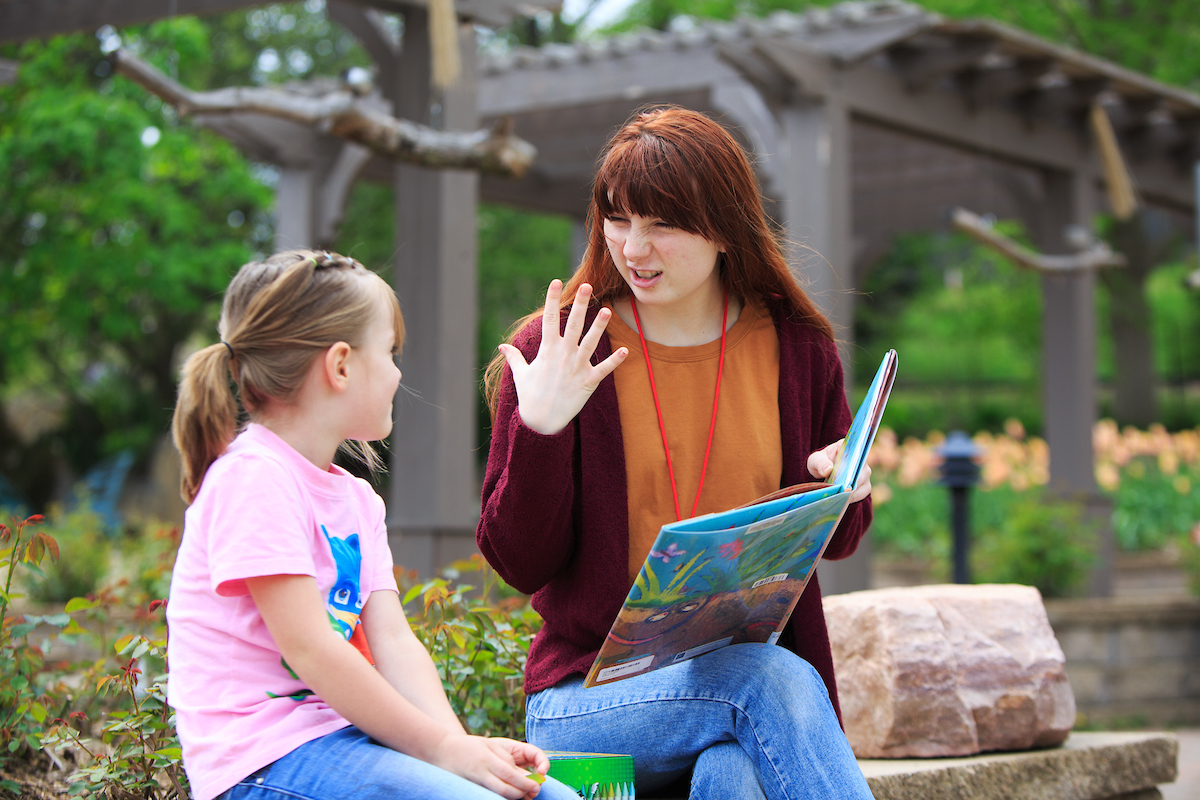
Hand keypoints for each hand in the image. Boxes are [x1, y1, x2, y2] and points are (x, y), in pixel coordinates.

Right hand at [430, 733, 548, 798]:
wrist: (440, 751)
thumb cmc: (467, 746)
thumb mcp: (488, 745)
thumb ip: (504, 757)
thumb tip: (519, 772)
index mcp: (488, 759)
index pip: (510, 774)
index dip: (525, 782)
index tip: (537, 785)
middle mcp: (481, 772)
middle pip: (505, 788)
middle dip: (522, 793)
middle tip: (534, 792)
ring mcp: (475, 782)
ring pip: (498, 794)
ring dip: (513, 797)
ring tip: (523, 794)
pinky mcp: (470, 788)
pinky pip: (489, 795)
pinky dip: (500, 796)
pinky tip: (508, 795)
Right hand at [498, 280, 627, 435]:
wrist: (541, 421)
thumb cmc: (530, 396)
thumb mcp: (520, 374)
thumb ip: (514, 357)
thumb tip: (502, 346)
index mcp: (547, 350)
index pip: (548, 319)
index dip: (551, 299)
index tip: (555, 282)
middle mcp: (563, 355)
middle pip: (572, 324)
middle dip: (579, 304)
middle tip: (586, 286)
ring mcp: (576, 367)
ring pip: (590, 342)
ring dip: (599, 327)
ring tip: (607, 310)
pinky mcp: (588, 382)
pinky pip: (604, 369)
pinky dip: (615, 361)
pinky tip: (627, 350)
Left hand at [808, 439, 872, 503]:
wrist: (823, 472)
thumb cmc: (820, 462)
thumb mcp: (815, 460)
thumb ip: (819, 462)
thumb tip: (828, 469)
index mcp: (850, 447)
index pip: (856, 453)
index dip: (851, 465)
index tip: (843, 475)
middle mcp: (861, 458)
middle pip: (861, 471)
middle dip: (850, 482)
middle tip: (840, 490)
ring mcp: (864, 472)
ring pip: (863, 483)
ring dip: (852, 491)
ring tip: (839, 496)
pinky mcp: (865, 484)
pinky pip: (863, 492)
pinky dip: (854, 497)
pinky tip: (843, 500)